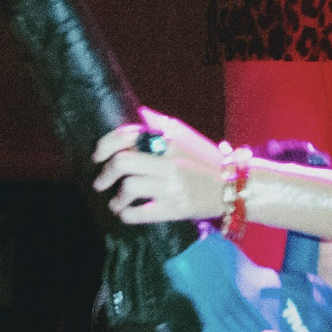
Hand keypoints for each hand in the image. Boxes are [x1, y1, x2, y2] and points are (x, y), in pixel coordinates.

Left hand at [92, 108, 225, 223]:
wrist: (234, 187)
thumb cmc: (205, 161)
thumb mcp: (183, 138)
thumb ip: (159, 127)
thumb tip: (136, 116)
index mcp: (167, 141)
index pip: (126, 136)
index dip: (105, 145)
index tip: (97, 156)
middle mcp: (168, 162)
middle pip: (122, 162)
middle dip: (104, 173)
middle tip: (99, 182)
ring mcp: (172, 186)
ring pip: (129, 187)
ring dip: (115, 198)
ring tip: (115, 202)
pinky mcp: (176, 208)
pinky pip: (142, 213)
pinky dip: (127, 214)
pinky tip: (126, 214)